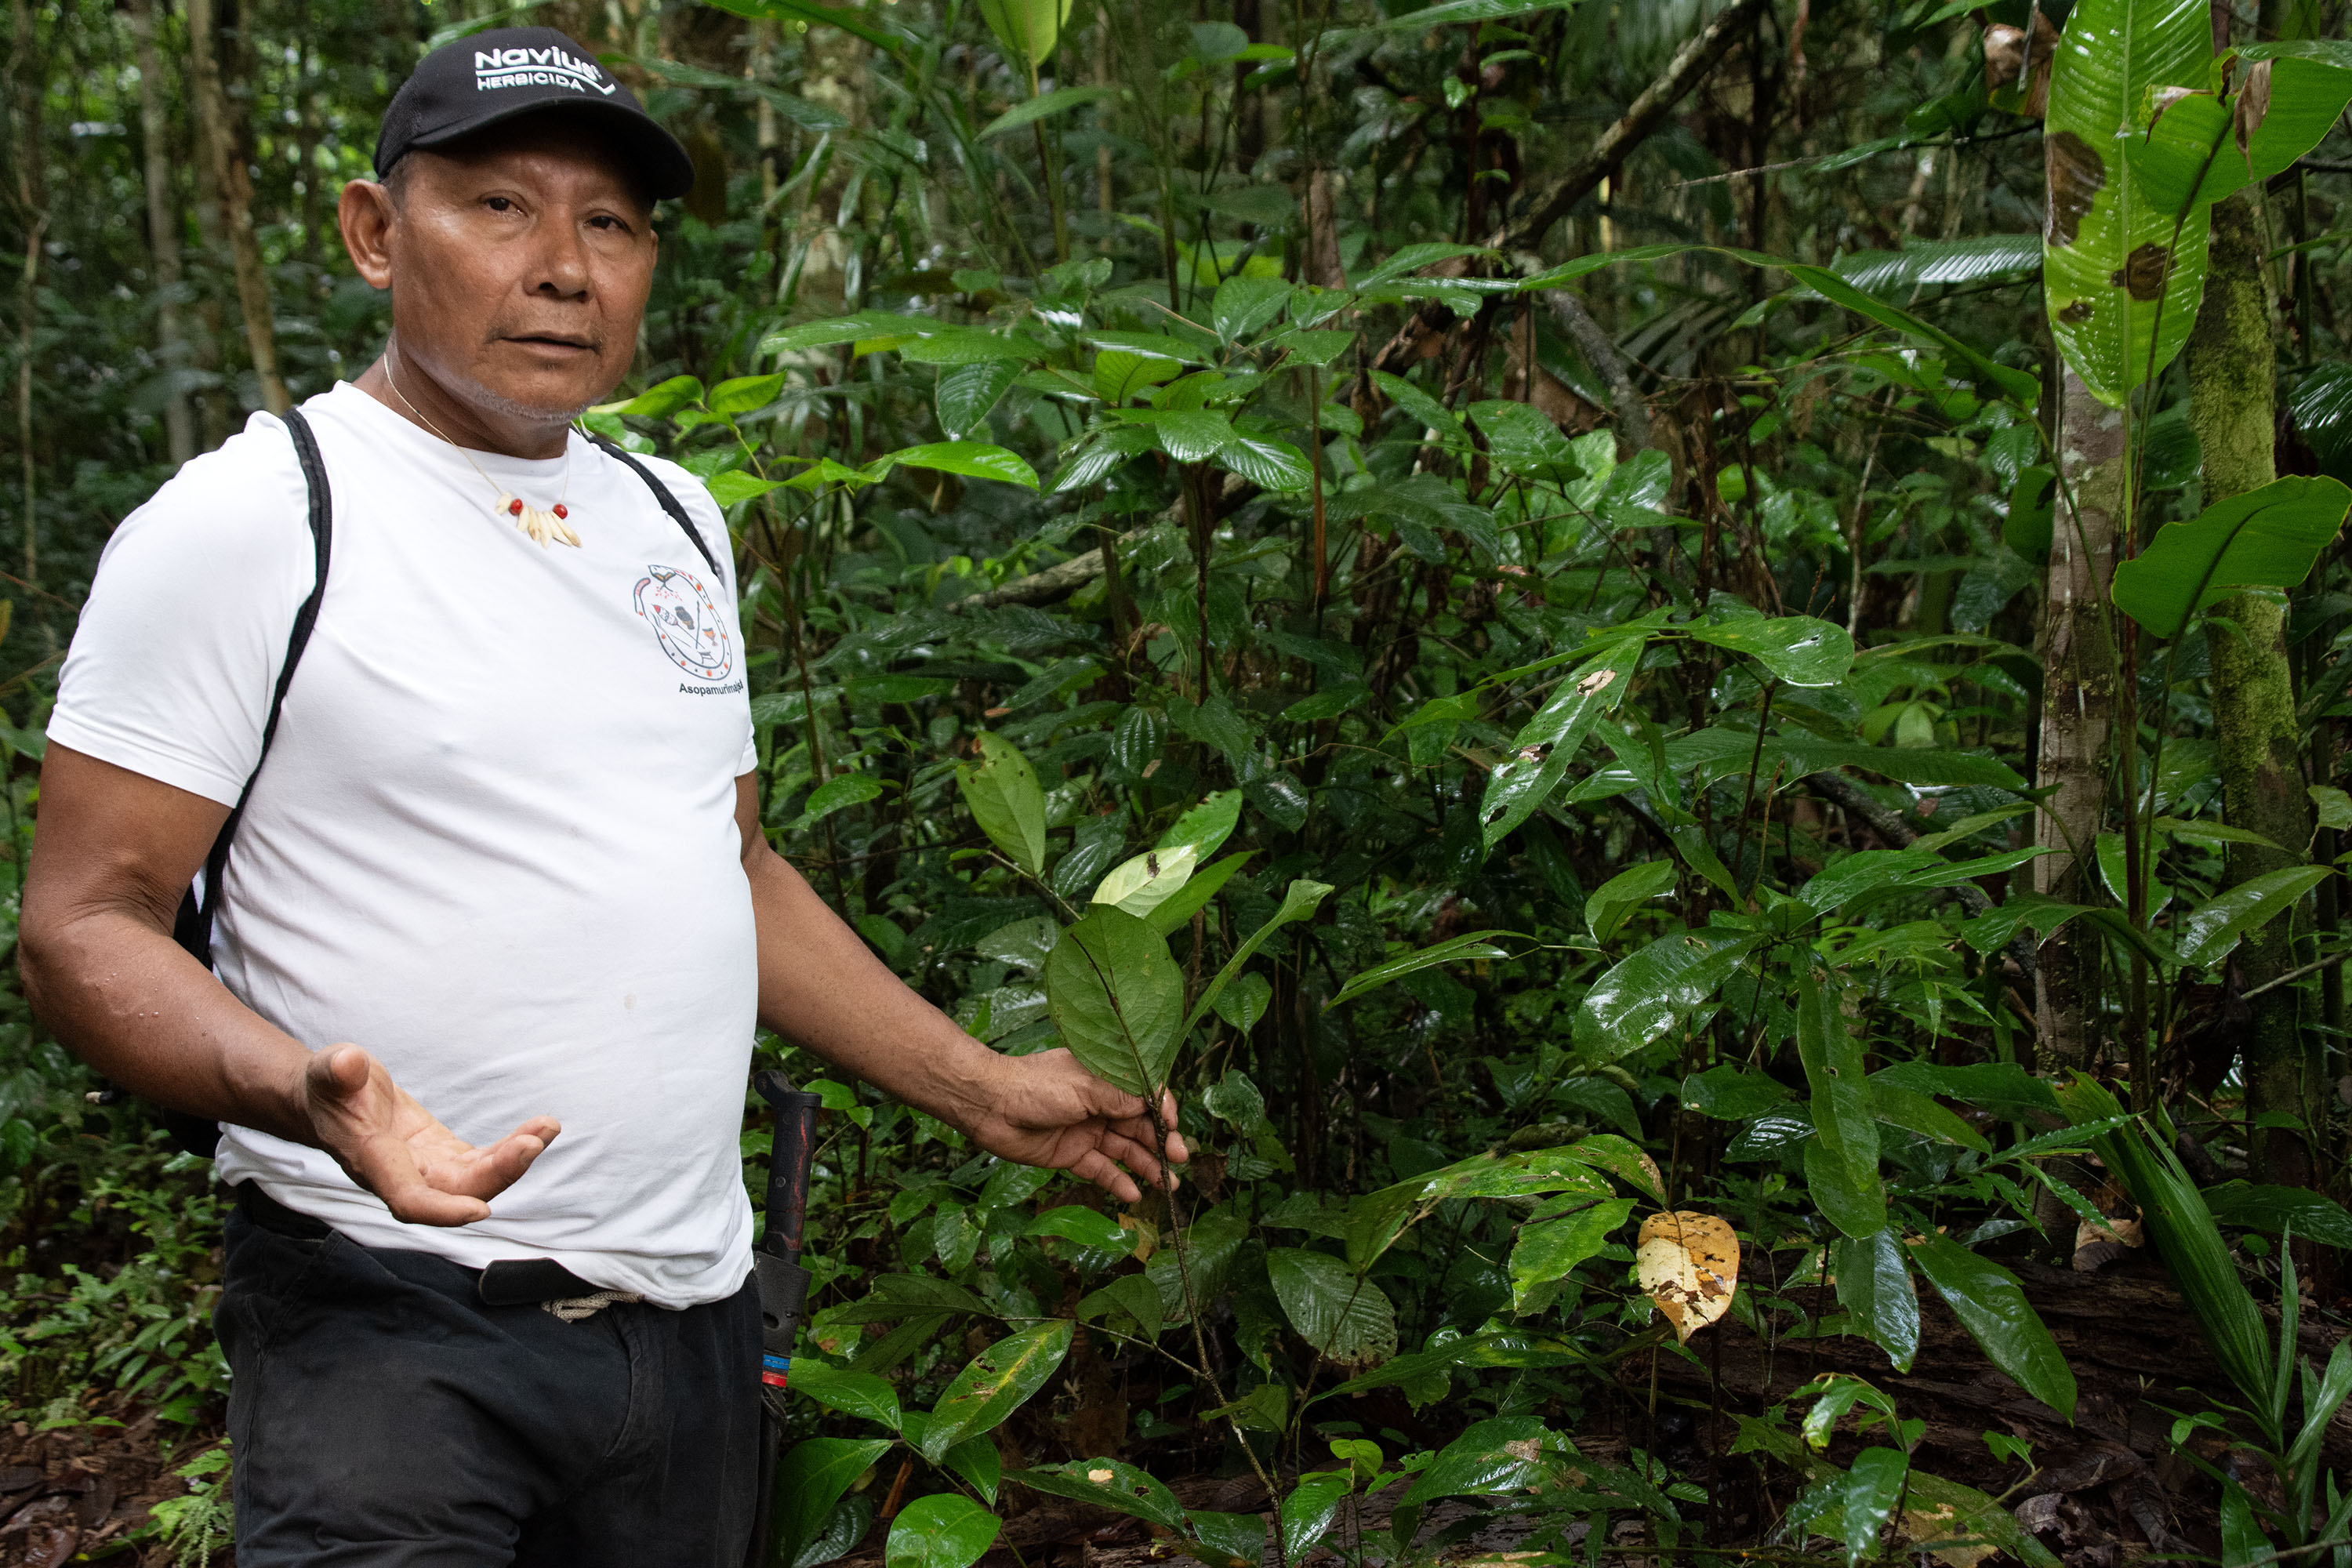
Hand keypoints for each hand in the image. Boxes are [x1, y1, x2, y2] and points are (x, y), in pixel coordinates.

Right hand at [299, 1044, 559, 1225]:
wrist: (334, 1100)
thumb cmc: (329, 1087)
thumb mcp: (327, 1070)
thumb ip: (336, 1071)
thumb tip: (347, 1062)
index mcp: (373, 1162)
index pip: (409, 1199)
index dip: (442, 1210)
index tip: (480, 1211)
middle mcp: (405, 1175)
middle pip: (456, 1192)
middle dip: (498, 1174)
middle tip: (534, 1143)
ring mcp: (428, 1168)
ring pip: (477, 1179)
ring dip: (514, 1160)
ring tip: (548, 1128)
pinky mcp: (445, 1156)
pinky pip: (484, 1161)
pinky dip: (513, 1148)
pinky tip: (541, 1128)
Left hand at [960, 1049, 1186, 1206]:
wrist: (989, 1105)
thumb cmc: (1037, 1086)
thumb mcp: (1085, 1087)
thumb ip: (1120, 1099)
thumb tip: (1153, 1106)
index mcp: (1105, 1079)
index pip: (1145, 1095)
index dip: (1163, 1111)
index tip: (1174, 1128)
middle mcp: (1099, 1105)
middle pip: (1139, 1125)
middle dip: (1161, 1143)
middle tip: (1179, 1161)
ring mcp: (1086, 1131)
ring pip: (1125, 1150)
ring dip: (1147, 1166)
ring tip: (1168, 1184)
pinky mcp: (1071, 1155)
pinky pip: (1101, 1169)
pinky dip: (1118, 1181)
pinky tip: (1135, 1194)